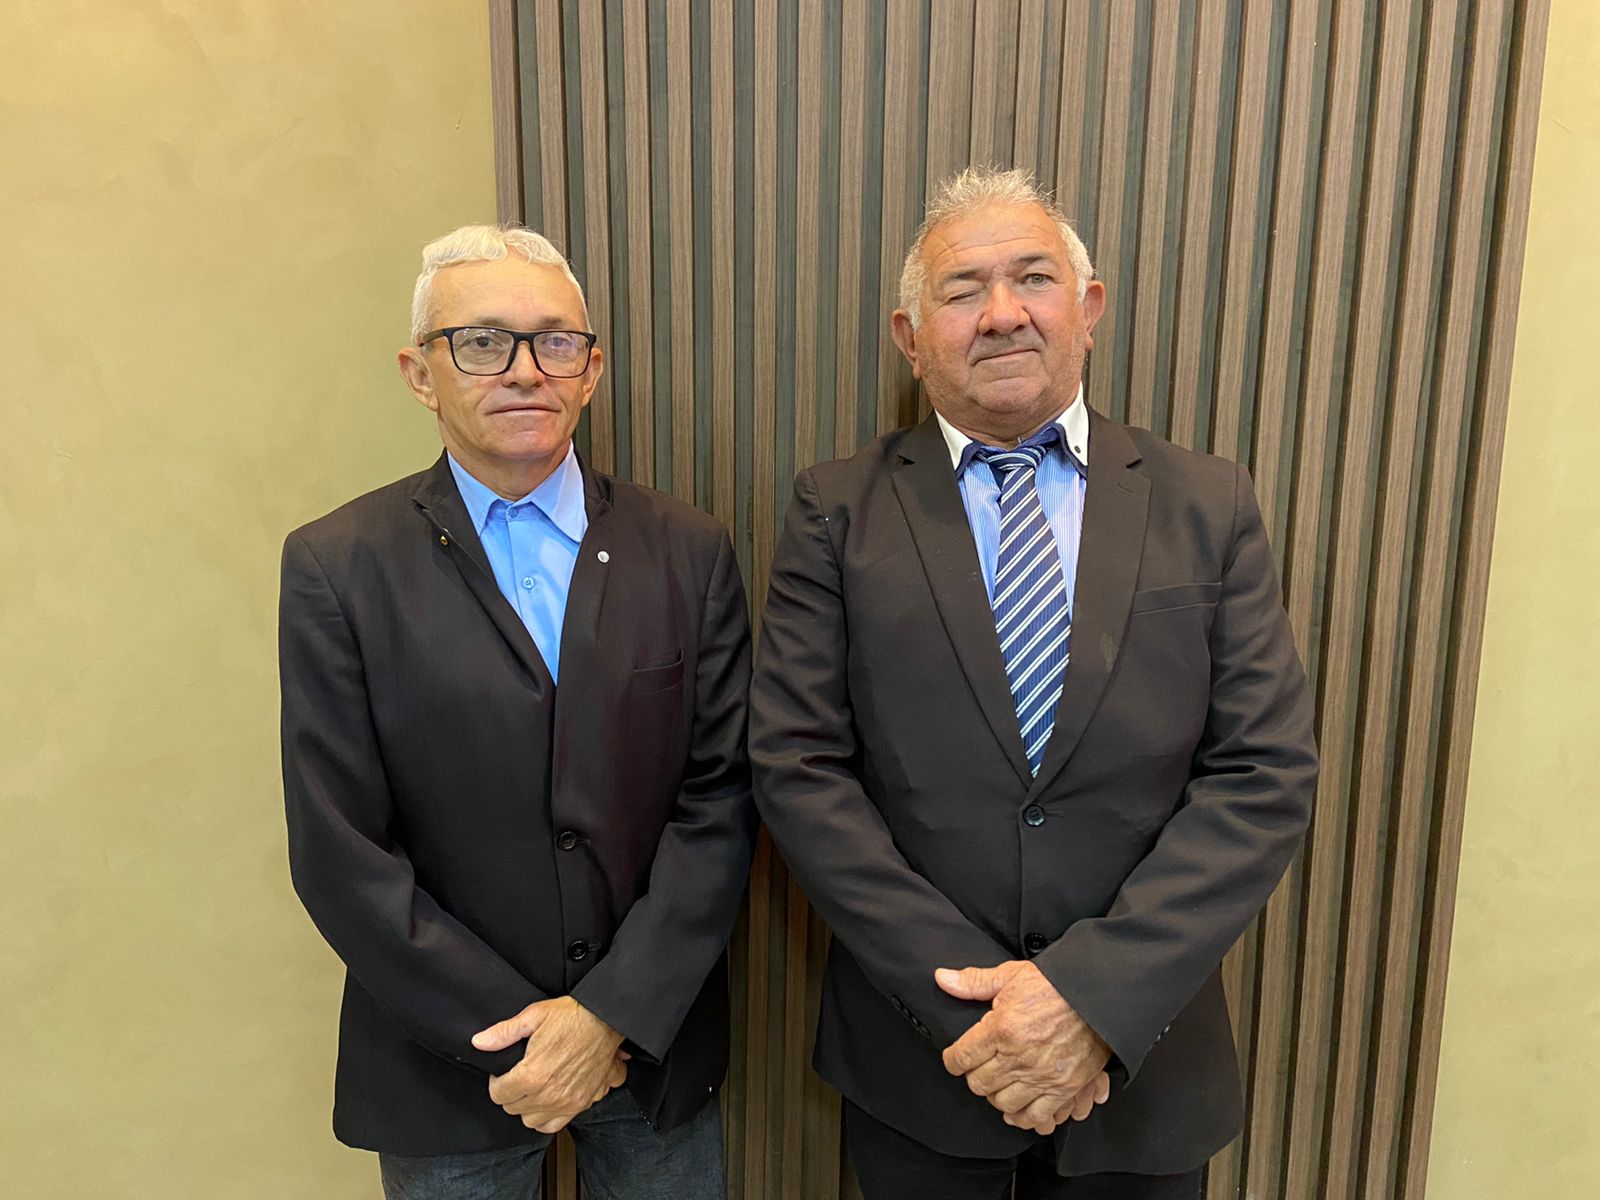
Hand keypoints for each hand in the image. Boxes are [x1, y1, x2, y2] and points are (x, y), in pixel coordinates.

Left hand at [472, 997, 626, 1131]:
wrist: (606, 1020)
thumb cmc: (572, 1016)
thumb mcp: (534, 1015)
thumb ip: (504, 1032)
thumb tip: (479, 1042)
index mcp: (532, 1074)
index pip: (498, 1095)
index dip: (496, 1081)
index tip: (502, 1072)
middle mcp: (548, 1093)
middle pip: (512, 1109)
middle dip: (510, 1094)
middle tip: (517, 1077)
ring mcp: (566, 1102)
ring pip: (530, 1120)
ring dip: (527, 1107)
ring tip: (532, 1089)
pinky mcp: (581, 1103)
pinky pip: (554, 1125)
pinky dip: (547, 1117)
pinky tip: (547, 1100)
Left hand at [936, 961, 1111, 1132]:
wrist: (1097, 997)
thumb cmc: (1055, 985)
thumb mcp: (1010, 975)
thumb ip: (973, 982)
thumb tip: (942, 979)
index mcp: (1001, 1028)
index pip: (961, 1057)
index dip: (953, 1059)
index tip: (956, 1058)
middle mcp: (1018, 1057)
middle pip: (979, 1083)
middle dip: (974, 1075)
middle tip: (981, 1066)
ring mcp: (1041, 1076)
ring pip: (1002, 1102)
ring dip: (996, 1095)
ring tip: (999, 1083)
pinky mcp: (1063, 1088)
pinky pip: (1035, 1116)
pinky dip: (1022, 1117)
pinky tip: (1017, 1109)